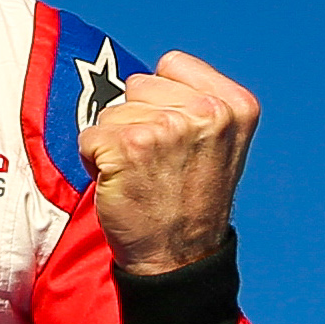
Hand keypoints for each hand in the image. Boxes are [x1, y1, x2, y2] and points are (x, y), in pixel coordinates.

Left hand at [83, 51, 256, 275]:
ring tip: (141, 176)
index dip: (161, 99)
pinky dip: (94, 161)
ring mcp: (168, 128)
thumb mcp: (220, 143)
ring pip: (111, 111)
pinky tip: (122, 185)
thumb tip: (149, 75)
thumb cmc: (191, 201)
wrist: (179, 260)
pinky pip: (89, 136)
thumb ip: (196, 102)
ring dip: (115, 142)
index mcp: (235, 105)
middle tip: (157, 163)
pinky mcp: (129, 146)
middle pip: (137, 85)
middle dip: (137, 119)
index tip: (176, 138)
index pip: (171, 64)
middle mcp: (208, 112)